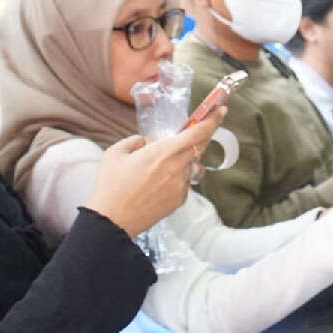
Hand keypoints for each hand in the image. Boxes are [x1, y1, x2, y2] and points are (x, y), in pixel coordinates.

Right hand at [85, 107, 226, 236]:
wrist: (112, 222)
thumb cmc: (111, 186)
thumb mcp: (115, 154)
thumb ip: (135, 141)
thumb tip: (148, 142)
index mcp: (164, 151)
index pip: (198, 132)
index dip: (212, 120)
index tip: (221, 110)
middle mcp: (178, 167)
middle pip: (200, 146)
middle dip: (201, 136)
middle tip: (195, 131)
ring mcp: (182, 185)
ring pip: (191, 165)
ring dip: (183, 160)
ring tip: (159, 168)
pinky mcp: (180, 199)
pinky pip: (184, 182)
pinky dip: (176, 178)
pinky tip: (156, 185)